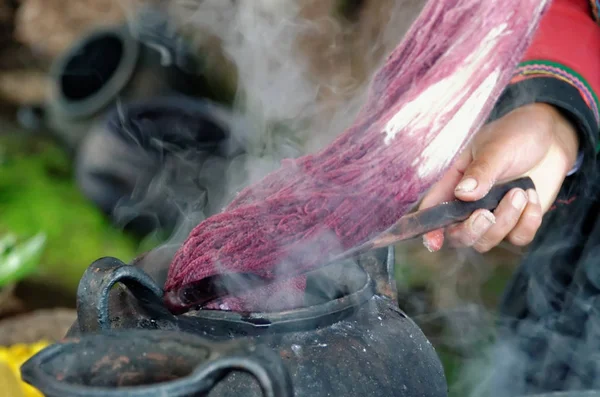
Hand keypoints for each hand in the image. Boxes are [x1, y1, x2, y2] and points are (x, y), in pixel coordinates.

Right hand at [419, 103, 579, 252]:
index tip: (433, 242)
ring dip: (505, 221)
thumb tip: (463, 194)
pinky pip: (518, 238)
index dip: (429, 228)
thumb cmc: (518, 134)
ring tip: (520, 192)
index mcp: (455, 183)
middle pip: (459, 235)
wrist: (554, 135)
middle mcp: (470, 205)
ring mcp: (494, 215)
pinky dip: (528, 222)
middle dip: (472, 230)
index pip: (434, 209)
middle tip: (487, 213)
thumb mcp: (497, 147)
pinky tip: (532, 197)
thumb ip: (481, 171)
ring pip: (487, 240)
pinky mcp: (518, 222)